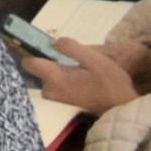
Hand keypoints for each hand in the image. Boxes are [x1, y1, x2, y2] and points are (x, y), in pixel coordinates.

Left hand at [21, 41, 143, 115]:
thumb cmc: (109, 82)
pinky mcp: (62, 101)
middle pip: (37, 69)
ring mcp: (55, 98)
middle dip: (48, 59)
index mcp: (54, 79)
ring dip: (57, 68)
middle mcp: (49, 90)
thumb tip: (53, 42)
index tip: (38, 43)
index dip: (31, 51)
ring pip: (47, 76)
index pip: (28, 63)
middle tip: (68, 55)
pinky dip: (62, 76)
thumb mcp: (95, 59)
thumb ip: (71, 48)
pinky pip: (54, 83)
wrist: (121, 108)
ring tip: (77, 65)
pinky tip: (78, 75)